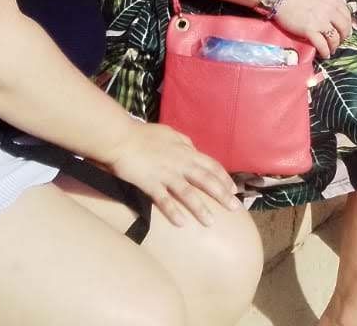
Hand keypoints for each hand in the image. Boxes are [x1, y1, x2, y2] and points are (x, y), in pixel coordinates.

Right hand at [108, 119, 240, 228]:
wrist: (120, 138)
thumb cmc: (144, 135)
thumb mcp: (169, 133)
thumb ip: (183, 142)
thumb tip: (193, 148)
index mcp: (186, 151)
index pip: (211, 165)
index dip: (224, 178)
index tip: (234, 190)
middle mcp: (180, 163)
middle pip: (206, 180)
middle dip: (222, 194)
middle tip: (235, 208)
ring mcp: (166, 174)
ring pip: (188, 192)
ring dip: (200, 208)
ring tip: (211, 222)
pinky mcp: (150, 183)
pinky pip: (164, 200)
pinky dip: (173, 211)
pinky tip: (182, 223)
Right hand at [273, 0, 353, 58]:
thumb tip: (335, 0)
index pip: (346, 13)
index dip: (346, 23)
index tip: (343, 28)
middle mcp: (330, 8)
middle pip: (344, 26)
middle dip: (344, 36)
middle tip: (340, 40)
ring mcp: (321, 20)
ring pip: (335, 37)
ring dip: (335, 45)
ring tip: (332, 49)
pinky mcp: (310, 30)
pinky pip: (322, 44)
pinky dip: (325, 51)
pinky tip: (325, 54)